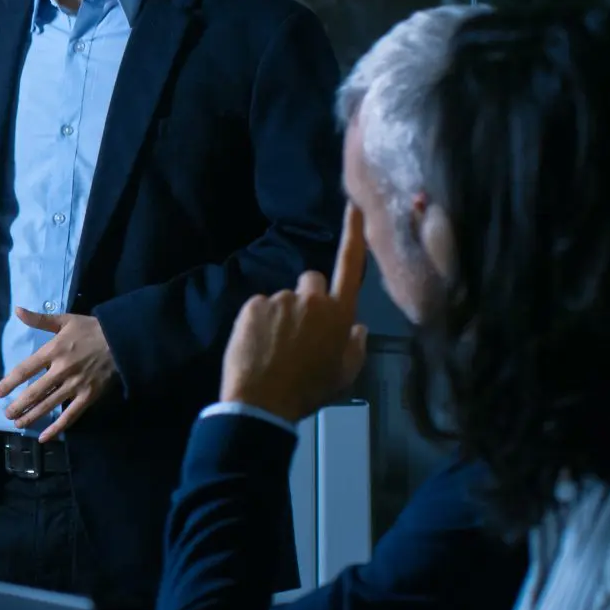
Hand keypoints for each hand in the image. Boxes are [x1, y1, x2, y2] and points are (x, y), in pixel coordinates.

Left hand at [0, 310, 117, 441]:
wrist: (122, 340)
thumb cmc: (91, 329)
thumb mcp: (65, 320)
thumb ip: (39, 319)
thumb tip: (17, 310)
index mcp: (54, 351)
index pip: (26, 369)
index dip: (10, 382)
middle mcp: (62, 370)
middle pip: (35, 391)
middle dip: (18, 405)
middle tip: (7, 415)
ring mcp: (75, 385)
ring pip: (49, 405)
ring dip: (32, 417)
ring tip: (18, 424)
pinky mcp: (88, 396)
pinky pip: (70, 416)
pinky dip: (57, 428)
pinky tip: (44, 437)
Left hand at [219, 203, 369, 423]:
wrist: (263, 403)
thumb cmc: (309, 391)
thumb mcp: (344, 375)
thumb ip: (355, 347)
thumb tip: (357, 328)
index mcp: (340, 314)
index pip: (349, 266)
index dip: (352, 234)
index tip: (353, 206)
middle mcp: (312, 299)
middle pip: (312, 281)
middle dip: (307, 299)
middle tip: (298, 330)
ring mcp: (280, 300)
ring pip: (283, 299)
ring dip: (281, 315)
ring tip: (275, 347)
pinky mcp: (253, 305)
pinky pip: (259, 307)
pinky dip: (258, 322)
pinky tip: (258, 345)